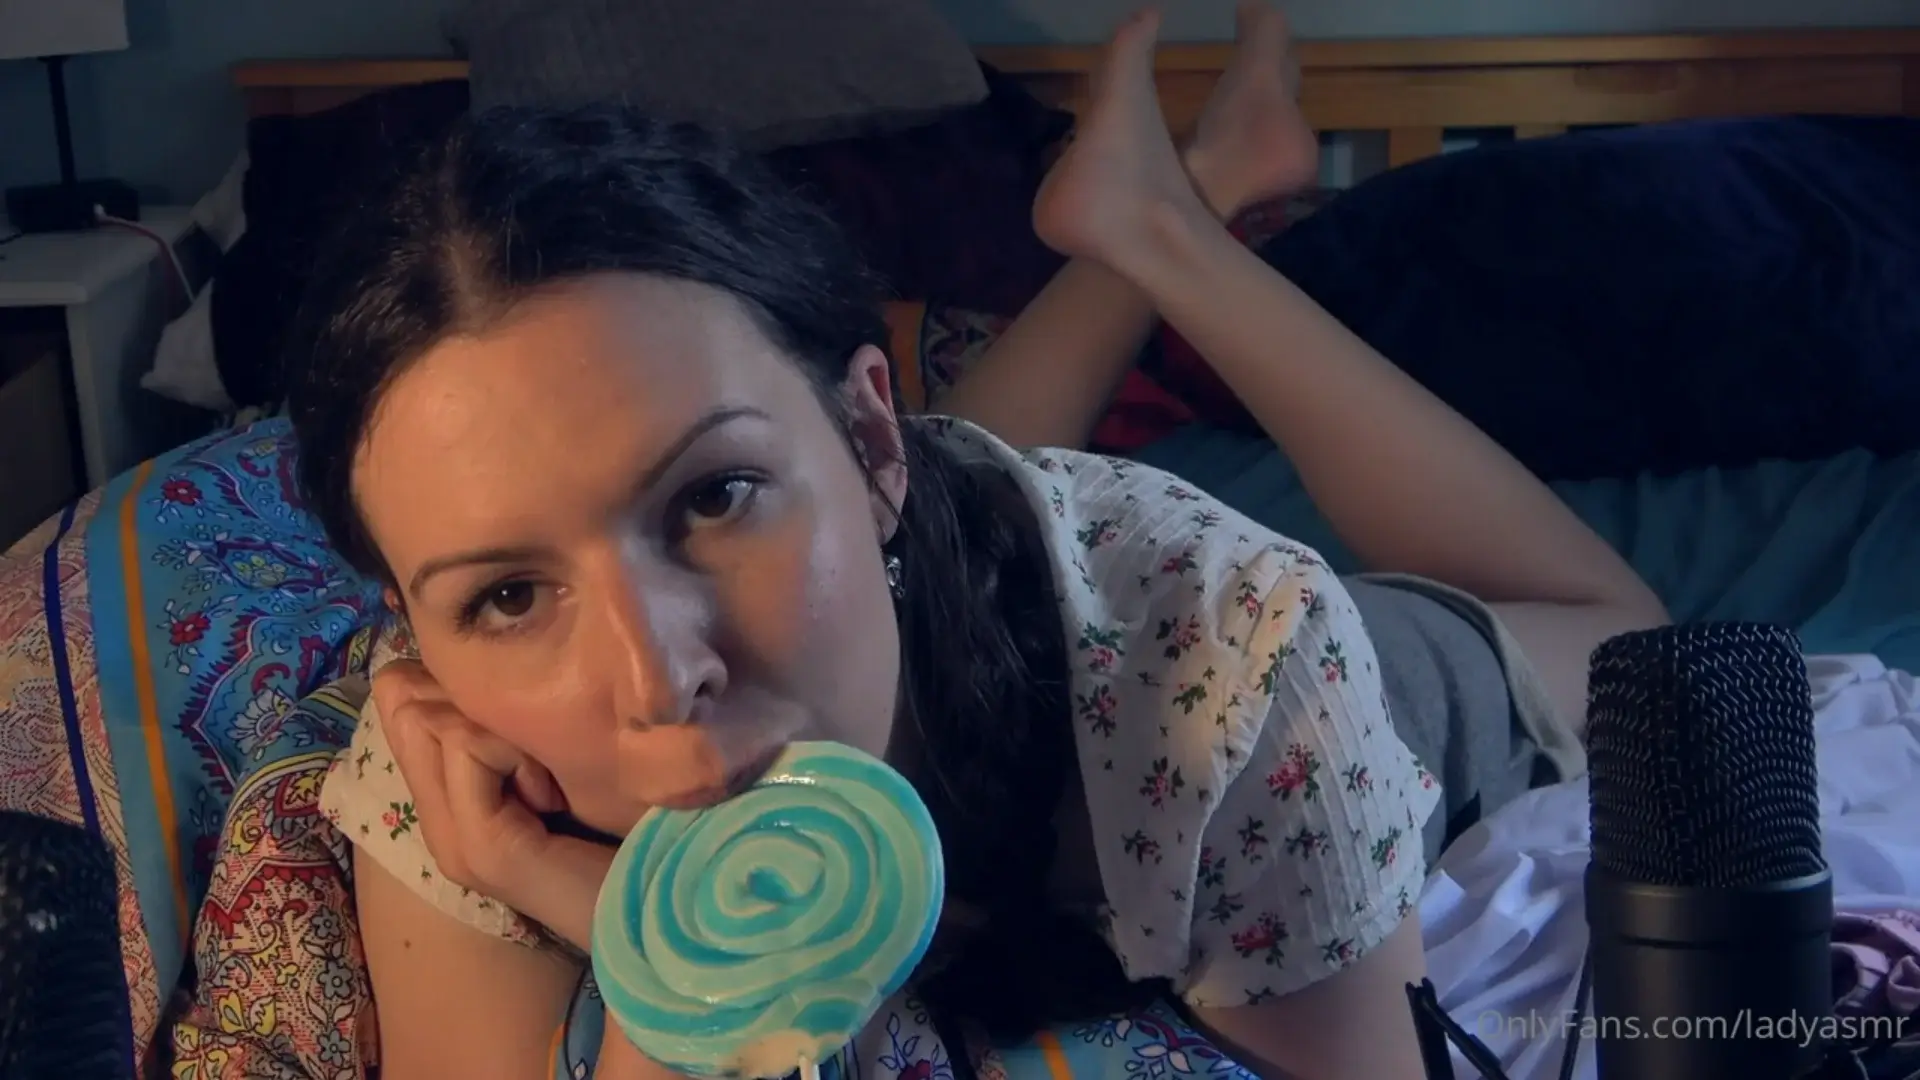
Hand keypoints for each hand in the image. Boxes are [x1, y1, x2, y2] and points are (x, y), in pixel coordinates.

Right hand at [373, 659, 614, 950]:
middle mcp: (437, 823)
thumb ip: (512, 726)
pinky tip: (553, 797)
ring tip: (548, 783)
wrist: (655, 908)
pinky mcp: (482, 848)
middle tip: (534, 754)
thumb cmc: (622, 829)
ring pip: (430, 718)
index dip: (451, 682)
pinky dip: (516, 752)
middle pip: (402, 700)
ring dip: (500, 728)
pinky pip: (469, 748)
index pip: (398, 697)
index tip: (520, 725)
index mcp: (449, 803)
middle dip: (472, 700)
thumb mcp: (555, 760)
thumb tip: (475, 660)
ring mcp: (453, 840)